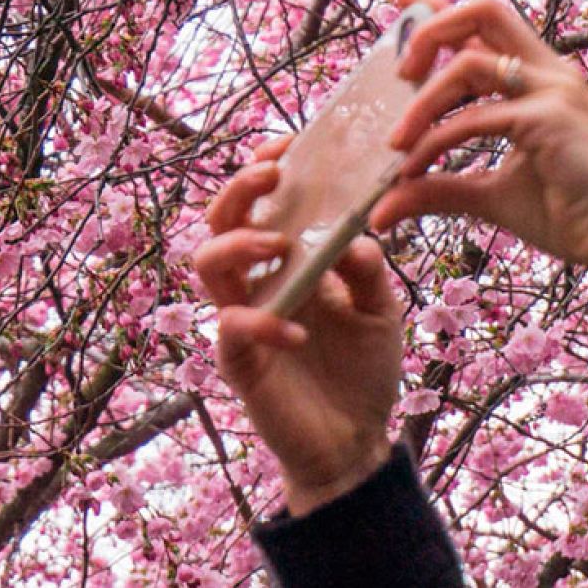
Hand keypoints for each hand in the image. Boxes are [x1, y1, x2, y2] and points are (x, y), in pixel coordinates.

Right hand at [195, 137, 403, 515]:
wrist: (356, 442)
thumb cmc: (363, 370)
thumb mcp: (382, 310)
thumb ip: (367, 269)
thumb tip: (353, 234)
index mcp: (286, 260)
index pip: (258, 203)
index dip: (261, 168)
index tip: (286, 145)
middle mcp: (256, 282)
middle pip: (219, 220)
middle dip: (238, 190)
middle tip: (271, 177)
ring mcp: (241, 319)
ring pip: (206, 264)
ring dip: (237, 245)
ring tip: (277, 245)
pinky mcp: (239, 361)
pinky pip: (230, 328)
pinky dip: (261, 321)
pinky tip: (298, 330)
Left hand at [370, 0, 587, 304]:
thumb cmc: (569, 213)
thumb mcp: (488, 195)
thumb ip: (438, 188)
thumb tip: (383, 207)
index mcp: (539, 78)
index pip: (486, 21)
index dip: (440, 5)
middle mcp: (548, 71)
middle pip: (483, 9)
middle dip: (430, 30)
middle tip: (399, 75)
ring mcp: (553, 89)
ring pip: (469, 62)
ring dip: (422, 102)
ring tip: (395, 143)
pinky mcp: (549, 117)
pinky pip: (474, 118)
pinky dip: (435, 142)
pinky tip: (414, 172)